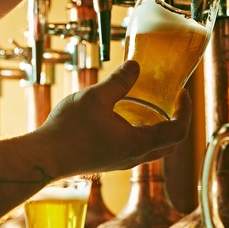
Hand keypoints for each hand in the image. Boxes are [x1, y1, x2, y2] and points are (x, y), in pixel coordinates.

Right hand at [37, 60, 192, 174]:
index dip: (186, 111)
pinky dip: (143, 133)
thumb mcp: (96, 97)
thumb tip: (135, 65)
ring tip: (153, 105)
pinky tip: (127, 116)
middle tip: (174, 100)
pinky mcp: (109, 161)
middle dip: (178, 121)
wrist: (42, 157)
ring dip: (160, 129)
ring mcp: (121, 161)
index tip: (182, 93)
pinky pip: (137, 149)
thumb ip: (118, 81)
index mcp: (138, 143)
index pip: (178, 131)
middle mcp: (133, 157)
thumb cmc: (68, 130)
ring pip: (153, 149)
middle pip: (170, 144)